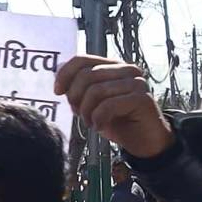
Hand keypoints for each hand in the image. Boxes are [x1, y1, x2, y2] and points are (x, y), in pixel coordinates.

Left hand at [54, 55, 172, 158]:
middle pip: (86, 75)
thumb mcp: (91, 102)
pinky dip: (98, 119)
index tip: (58, 91)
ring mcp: (136, 82)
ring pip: (96, 90)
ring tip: (91, 122)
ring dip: (86, 111)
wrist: (143, 141)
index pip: (82, 59)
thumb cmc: (116, 121)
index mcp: (113, 66)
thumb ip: (78, 88)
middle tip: (78, 113)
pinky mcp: (142, 98)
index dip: (65, 74)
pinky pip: (108, 105)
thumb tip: (58, 75)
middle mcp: (126, 69)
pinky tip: (100, 126)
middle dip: (75, 97)